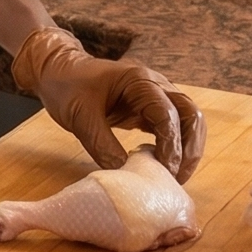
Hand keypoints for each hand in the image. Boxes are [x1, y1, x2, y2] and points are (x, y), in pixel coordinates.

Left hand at [12, 25, 206, 179]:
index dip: (170, 144)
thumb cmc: (68, 88)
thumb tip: (125, 175)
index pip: (168, 113)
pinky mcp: (150, 109)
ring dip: (187, 149)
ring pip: (188, 121)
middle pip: (191, 114)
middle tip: (176, 178)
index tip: (163, 171)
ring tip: (174, 177)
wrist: (60, 73)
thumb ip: (102, 145)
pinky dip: (175, 147)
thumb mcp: (80, 117)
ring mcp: (156, 96)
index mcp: (139, 81)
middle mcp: (155, 85)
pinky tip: (161, 166)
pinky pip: (173, 127)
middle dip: (189, 148)